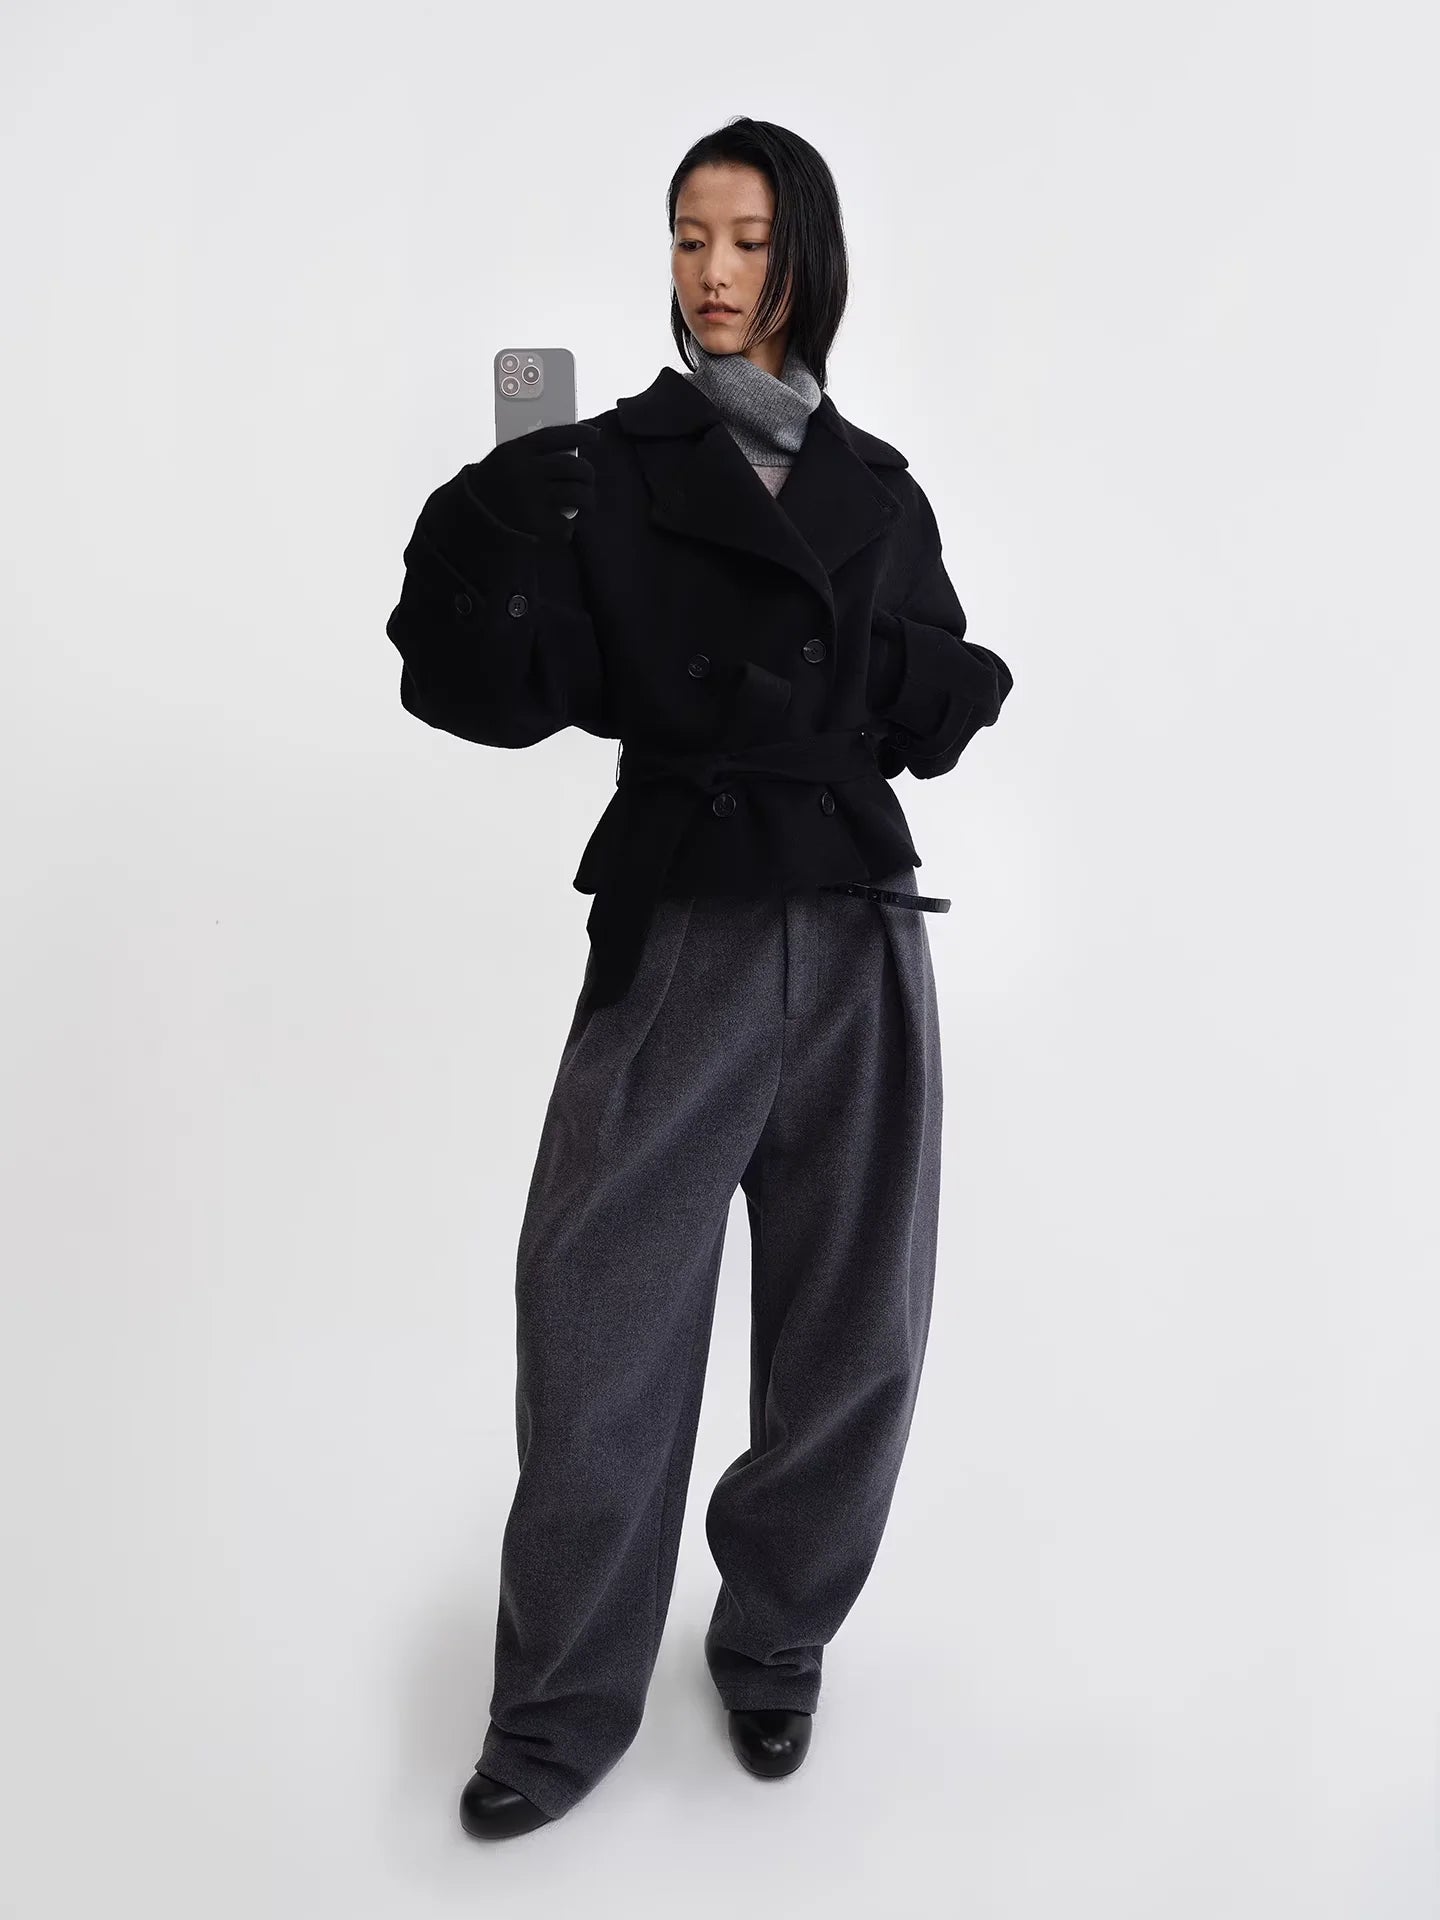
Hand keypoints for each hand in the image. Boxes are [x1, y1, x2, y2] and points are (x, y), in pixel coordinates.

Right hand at [461, 421, 600, 543]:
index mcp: (516, 451)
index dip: (579, 433)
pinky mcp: (536, 524)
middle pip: (572, 466)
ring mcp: (532, 499)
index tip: (593, 435)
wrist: (469, 518)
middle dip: (587, 473)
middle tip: (588, 479)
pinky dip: (568, 526)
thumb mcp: (504, 460)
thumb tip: (572, 450)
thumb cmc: (493, 485)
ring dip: (588, 500)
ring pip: (577, 494)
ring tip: (586, 504)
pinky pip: (566, 524)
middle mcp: (525, 472)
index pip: (556, 435)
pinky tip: (564, 525)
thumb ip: (531, 454)